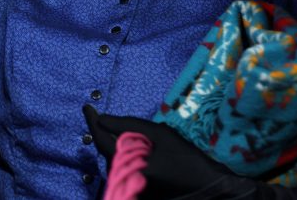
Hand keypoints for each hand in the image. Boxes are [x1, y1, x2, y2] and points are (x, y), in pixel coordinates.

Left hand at [83, 107, 232, 198]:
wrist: (210, 185)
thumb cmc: (186, 158)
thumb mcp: (160, 135)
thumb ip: (128, 125)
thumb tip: (102, 119)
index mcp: (130, 165)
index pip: (102, 141)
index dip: (92, 122)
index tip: (87, 107)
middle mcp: (128, 179)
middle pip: (106, 153)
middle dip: (103, 134)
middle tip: (99, 115)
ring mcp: (134, 187)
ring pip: (115, 161)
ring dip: (114, 145)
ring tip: (119, 130)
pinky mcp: (141, 189)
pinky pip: (125, 169)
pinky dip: (124, 155)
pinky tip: (132, 146)